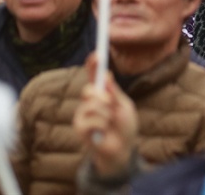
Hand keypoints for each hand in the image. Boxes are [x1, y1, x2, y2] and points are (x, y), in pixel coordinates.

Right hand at [74, 54, 139, 177]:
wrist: (122, 149)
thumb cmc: (125, 126)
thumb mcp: (124, 106)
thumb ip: (114, 93)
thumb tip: (105, 74)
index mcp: (101, 92)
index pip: (93, 75)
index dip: (93, 64)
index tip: (97, 54)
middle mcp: (89, 101)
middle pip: (88, 89)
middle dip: (102, 96)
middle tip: (110, 104)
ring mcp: (83, 113)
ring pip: (91, 105)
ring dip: (106, 114)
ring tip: (110, 123)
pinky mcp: (79, 127)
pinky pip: (90, 120)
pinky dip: (102, 125)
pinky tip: (103, 132)